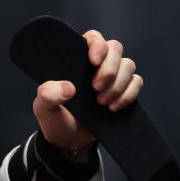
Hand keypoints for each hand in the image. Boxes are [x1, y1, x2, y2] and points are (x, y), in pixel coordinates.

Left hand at [32, 29, 142, 150]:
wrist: (69, 141)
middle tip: (96, 88)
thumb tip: (68, 88)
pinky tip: (113, 108)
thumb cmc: (54, 119)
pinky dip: (128, 94)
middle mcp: (97, 64)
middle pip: (115, 48)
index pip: (93, 39)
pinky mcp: (124, 91)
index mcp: (76, 59)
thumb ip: (48, 95)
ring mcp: (113, 77)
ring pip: (128, 65)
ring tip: (101, 103)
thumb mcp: (43, 108)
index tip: (93, 61)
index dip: (97, 45)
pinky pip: (136, 82)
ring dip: (118, 84)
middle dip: (109, 68)